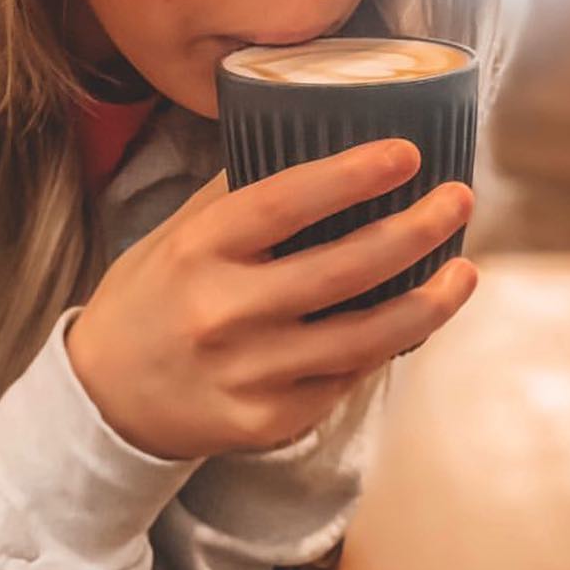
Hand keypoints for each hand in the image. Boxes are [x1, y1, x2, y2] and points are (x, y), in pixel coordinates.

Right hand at [65, 140, 475, 459]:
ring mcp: (250, 375)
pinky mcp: (269, 422)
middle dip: (414, 231)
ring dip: (427, 302)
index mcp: (199, 250)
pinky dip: (386, 346)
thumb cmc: (151, 299)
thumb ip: (241, 196)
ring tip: (464, 269)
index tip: (406, 152)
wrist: (104, 402)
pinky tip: (414, 318)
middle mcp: (225, 312)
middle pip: (342, 269)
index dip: (351, 175)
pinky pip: (346, 379)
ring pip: (363, 337)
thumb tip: (321, 147)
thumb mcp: (179, 234)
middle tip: (457, 200)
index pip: (285, 203)